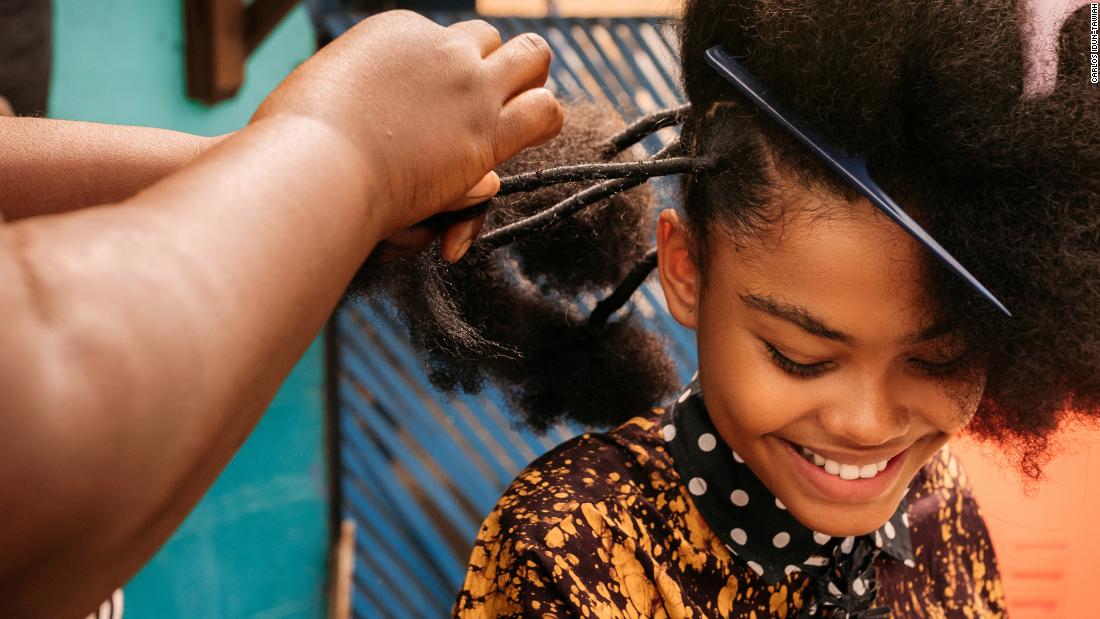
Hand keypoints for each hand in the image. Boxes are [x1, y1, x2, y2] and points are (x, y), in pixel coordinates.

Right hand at [253, 10, 562, 259]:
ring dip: (531, 79)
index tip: (437, 103)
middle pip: (489, 39)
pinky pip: (544, 110)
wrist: (309, 166)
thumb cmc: (296, 148)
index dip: (446, 73)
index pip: (441, 42)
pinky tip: (536, 133)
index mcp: (396, 32)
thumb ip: (371, 108)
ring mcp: (468, 85)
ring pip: (531, 56)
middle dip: (493, 63)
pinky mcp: (487, 130)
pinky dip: (546, 119)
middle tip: (490, 97)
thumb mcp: (329, 107)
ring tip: (522, 109)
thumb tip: (400, 119)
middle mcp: (439, 48)